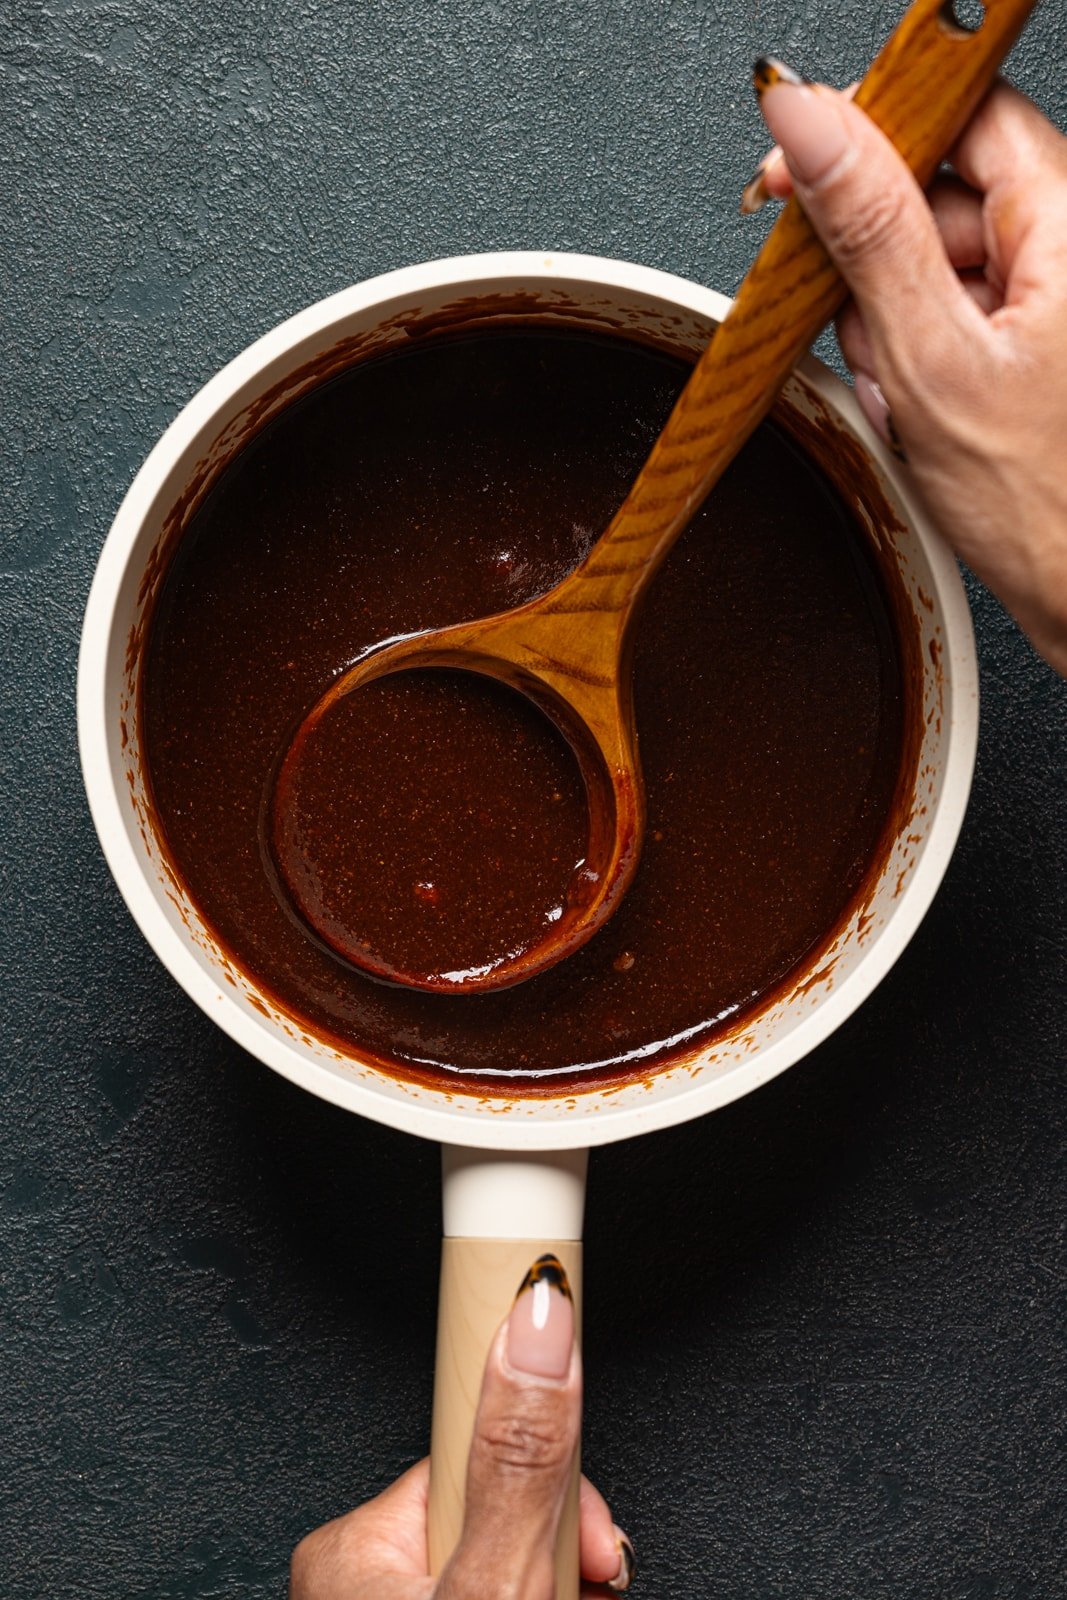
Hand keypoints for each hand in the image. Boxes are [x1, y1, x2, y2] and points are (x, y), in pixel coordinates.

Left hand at [289, 1255, 634, 1597]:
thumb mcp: (493, 1585)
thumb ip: (521, 1461)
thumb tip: (539, 1324)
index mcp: (354, 1544)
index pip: (472, 1436)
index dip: (540, 1448)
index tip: (572, 1372)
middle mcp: (363, 1574)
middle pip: (501, 1494)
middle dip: (559, 1534)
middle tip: (583, 1574)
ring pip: (510, 1541)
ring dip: (556, 1570)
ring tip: (573, 1598)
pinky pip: (501, 1579)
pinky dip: (542, 1591)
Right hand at [750, 66, 1066, 676]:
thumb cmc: (1053, 506)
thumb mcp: (937, 360)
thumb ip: (870, 231)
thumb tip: (812, 122)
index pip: (958, 112)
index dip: (869, 133)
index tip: (800, 169)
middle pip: (936, 194)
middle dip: (877, 267)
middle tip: (874, 336)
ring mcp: (1051, 298)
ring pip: (932, 266)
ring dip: (892, 330)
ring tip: (910, 398)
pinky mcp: (1032, 344)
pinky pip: (949, 320)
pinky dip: (916, 364)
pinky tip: (922, 413)